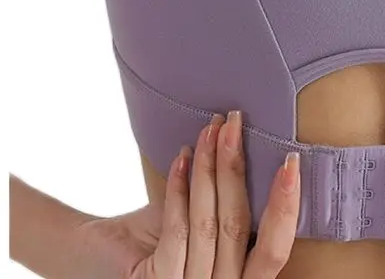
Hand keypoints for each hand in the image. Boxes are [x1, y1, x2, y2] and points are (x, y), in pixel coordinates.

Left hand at [75, 111, 300, 277]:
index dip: (287, 207)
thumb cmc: (153, 242)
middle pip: (240, 227)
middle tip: (238, 123)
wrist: (93, 261)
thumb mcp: (203, 228)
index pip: (275, 250)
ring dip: (211, 168)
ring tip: (211, 129)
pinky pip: (177, 229)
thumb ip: (226, 208)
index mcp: (238, 278)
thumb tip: (248, 147)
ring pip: (210, 224)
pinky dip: (181, 188)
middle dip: (240, 168)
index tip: (291, 161)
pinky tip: (183, 157)